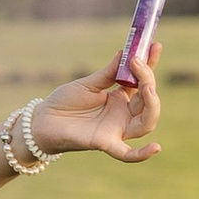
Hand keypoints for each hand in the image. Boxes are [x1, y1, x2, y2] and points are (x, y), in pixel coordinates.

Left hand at [30, 55, 159, 162]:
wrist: (42, 120)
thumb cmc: (65, 102)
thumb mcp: (88, 84)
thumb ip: (108, 73)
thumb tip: (125, 52)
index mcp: (121, 99)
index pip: (143, 81)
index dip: (151, 64)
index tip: (155, 45)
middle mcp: (124, 115)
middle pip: (149, 101)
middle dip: (148, 80)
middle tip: (138, 62)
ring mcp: (116, 130)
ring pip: (146, 123)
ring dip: (151, 105)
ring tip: (147, 86)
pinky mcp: (105, 143)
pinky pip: (126, 154)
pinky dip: (141, 154)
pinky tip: (155, 148)